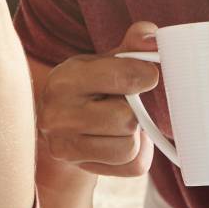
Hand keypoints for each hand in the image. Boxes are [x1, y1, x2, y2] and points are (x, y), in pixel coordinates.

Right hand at [36, 21, 160, 176]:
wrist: (62, 125)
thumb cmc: (90, 87)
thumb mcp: (107, 61)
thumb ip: (132, 45)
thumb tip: (152, 38)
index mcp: (64, 80)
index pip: (122, 78)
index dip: (145, 76)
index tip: (147, 76)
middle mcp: (56, 116)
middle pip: (126, 119)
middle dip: (132, 111)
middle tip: (119, 105)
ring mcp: (64, 147)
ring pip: (128, 146)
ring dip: (132, 136)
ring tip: (115, 125)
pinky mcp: (80, 168)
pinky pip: (131, 166)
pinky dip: (133, 154)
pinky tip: (115, 142)